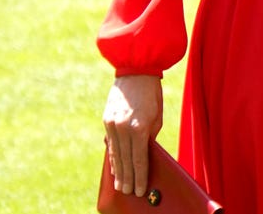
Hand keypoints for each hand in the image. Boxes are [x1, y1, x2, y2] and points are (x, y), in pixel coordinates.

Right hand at [103, 75, 162, 196]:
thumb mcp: (156, 116)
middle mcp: (124, 128)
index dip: (140, 176)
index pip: (139, 159)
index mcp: (139, 127)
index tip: (140, 190)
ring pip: (116, 154)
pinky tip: (114, 167)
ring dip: (118, 171)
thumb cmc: (152, 93)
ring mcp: (113, 124)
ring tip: (120, 186)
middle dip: (128, 178)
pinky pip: (110, 143)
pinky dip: (113, 156)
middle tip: (129, 193)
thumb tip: (144, 153)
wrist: (135, 70)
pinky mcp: (106, 119)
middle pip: (126, 160)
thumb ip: (150, 136)